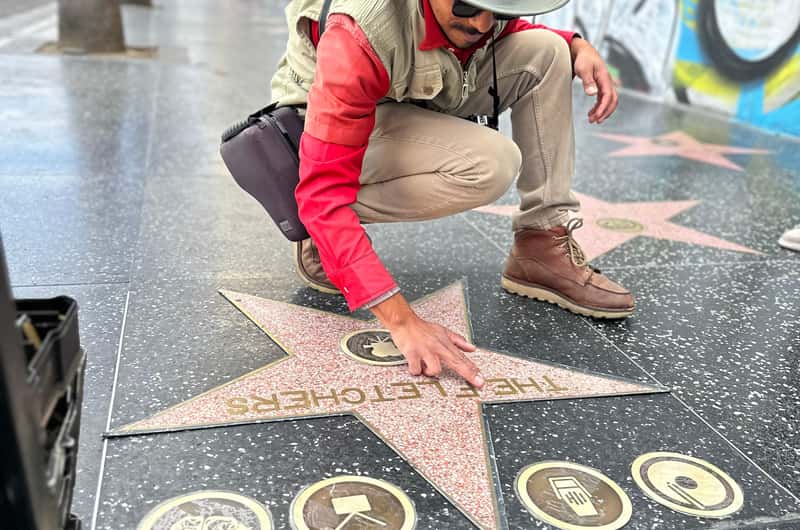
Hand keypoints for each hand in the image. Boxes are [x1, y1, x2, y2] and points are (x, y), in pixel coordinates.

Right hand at [370, 293, 484, 387]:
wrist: (404, 322)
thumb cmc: (423, 328)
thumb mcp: (443, 332)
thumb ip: (459, 341)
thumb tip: (472, 348)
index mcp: (446, 344)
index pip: (462, 358)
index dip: (473, 369)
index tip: (481, 379)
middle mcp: (438, 348)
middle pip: (457, 362)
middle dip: (469, 373)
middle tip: (478, 383)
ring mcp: (425, 351)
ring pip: (435, 369)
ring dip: (430, 372)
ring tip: (425, 368)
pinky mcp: (413, 354)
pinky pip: (416, 369)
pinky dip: (415, 371)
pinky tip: (414, 366)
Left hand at [570, 38, 617, 123]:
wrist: (583, 51)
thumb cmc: (583, 59)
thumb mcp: (583, 69)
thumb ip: (587, 81)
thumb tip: (592, 94)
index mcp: (605, 78)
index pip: (608, 96)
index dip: (603, 108)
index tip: (595, 117)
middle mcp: (607, 81)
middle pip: (612, 100)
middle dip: (605, 112)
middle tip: (594, 121)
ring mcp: (605, 84)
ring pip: (609, 101)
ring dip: (602, 111)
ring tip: (592, 119)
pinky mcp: (601, 85)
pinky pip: (604, 99)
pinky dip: (600, 107)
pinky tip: (592, 112)